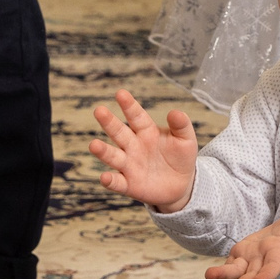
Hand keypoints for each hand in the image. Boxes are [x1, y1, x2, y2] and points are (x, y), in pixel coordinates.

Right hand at [90, 88, 197, 210]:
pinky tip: (104, 177)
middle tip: (99, 110)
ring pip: (113, 156)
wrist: (181, 185)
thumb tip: (175, 112)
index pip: (136, 116)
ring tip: (93, 145)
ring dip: (103, 151)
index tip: (121, 93)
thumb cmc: (181, 157)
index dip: (129, 105)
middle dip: (109, 122)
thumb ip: (181, 125)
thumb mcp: (186, 140)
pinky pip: (117, 182)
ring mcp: (129, 165)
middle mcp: (133, 146)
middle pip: (119, 132)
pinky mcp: (129, 184)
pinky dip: (110, 181)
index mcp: (146, 131)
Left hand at [207, 214, 279, 278]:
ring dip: (226, 275)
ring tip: (211, 275)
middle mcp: (264, 262)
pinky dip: (220, 271)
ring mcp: (251, 261)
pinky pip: (230, 266)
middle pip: (254, 274)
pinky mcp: (241, 257)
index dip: (267, 275)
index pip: (274, 267)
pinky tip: (209, 274)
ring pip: (238, 271)